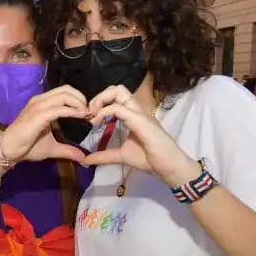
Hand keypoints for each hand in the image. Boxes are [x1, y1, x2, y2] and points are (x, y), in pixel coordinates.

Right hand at [1, 86, 88, 163]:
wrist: (9, 150)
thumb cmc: (27, 147)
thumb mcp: (52, 148)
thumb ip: (68, 150)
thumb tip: (83, 159)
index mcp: (43, 103)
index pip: (65, 92)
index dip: (79, 99)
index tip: (88, 113)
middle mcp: (40, 100)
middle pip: (67, 89)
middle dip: (82, 99)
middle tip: (90, 112)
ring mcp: (38, 106)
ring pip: (64, 95)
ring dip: (79, 103)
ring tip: (87, 114)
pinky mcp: (38, 115)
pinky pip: (59, 109)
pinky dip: (73, 111)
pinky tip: (80, 117)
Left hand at [84, 85, 198, 186]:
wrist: (169, 167)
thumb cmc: (150, 159)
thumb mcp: (122, 156)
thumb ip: (105, 156)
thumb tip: (87, 160)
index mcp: (133, 116)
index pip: (116, 97)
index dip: (100, 103)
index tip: (90, 119)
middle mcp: (136, 110)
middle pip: (117, 88)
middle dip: (99, 97)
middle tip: (90, 114)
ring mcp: (139, 113)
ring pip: (118, 91)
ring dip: (101, 100)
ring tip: (93, 116)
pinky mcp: (140, 120)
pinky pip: (119, 108)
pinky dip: (105, 112)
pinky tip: (98, 122)